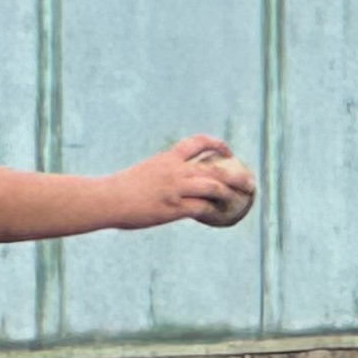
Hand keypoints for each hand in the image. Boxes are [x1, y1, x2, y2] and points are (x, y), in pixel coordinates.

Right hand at [107, 134, 256, 230]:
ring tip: (239, 199)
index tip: (227, 150)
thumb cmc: (122, 189)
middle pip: (214, 167)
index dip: (216, 144)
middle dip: (236, 174)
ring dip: (230, 193)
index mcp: (168, 158)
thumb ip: (164, 174)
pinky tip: (219, 214)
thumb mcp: (146, 172)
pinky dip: (213, 210)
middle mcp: (175, 171)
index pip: (197, 143)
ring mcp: (176, 189)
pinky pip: (201, 208)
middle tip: (249, 181)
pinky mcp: (173, 208)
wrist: (108, 198)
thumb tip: (177, 185)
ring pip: (213, 186)